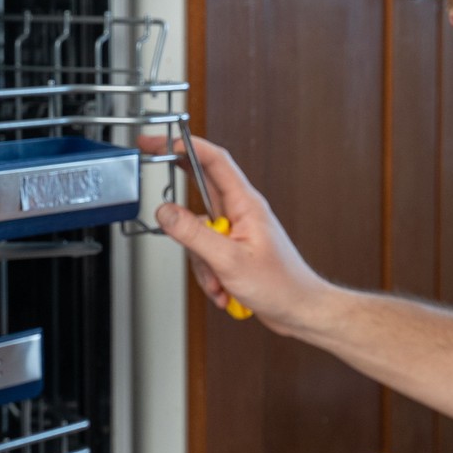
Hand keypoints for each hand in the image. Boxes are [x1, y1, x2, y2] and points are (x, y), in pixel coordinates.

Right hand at [138, 134, 334, 334]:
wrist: (299, 310)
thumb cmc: (281, 285)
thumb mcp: (229, 260)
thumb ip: (194, 234)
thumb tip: (165, 212)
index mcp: (246, 204)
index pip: (214, 161)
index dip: (186, 146)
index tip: (161, 141)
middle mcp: (240, 212)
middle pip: (201, 186)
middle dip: (178, 188)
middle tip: (153, 164)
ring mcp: (236, 231)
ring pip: (197, 231)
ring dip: (201, 261)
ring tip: (219, 280)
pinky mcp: (232, 249)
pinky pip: (205, 253)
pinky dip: (209, 274)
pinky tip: (224, 288)